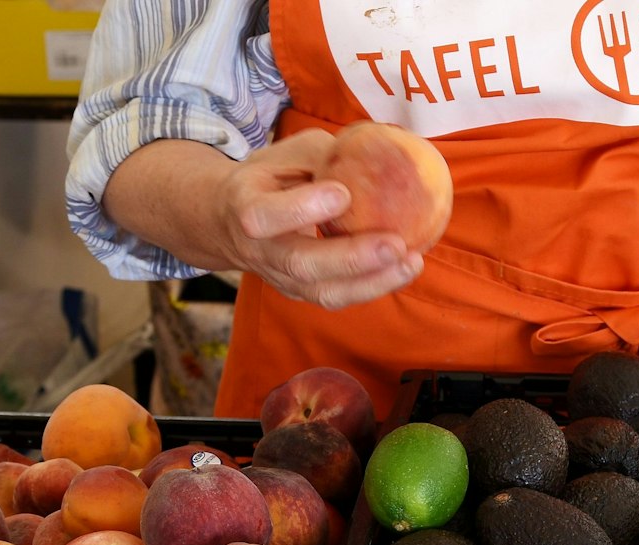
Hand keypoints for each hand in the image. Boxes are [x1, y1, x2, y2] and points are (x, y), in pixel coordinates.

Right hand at [212, 130, 421, 310]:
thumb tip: (382, 153)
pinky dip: (374, 286)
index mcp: (245, 206)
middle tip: (395, 245)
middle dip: (351, 258)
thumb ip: (325, 156)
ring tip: (411, 263)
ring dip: (372, 282)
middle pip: (301, 264)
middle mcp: (259, 250)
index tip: (343, 193)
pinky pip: (337, 297)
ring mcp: (280, 278)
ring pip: (324, 292)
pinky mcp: (300, 293)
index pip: (266, 215)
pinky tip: (405, 268)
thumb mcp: (288, 153)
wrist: (227, 222)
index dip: (303, 208)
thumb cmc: (269, 178)